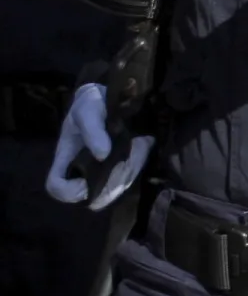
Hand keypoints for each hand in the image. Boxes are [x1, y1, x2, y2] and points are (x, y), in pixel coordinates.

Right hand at [46, 84, 153, 210]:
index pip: (56, 187)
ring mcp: (104, 172)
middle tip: (125, 163)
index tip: (87, 179)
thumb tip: (103, 155)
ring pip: (115, 191)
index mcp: (66, 159)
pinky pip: (131, 178)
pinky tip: (143, 145)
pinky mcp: (123, 168)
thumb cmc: (91, 104)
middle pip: (92, 198)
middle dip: (110, 186)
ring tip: (138, 147)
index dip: (69, 191)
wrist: (113, 97)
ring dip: (128, 174)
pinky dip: (139, 165)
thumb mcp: (88, 110)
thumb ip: (92, 129)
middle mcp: (83, 171)